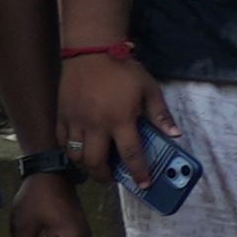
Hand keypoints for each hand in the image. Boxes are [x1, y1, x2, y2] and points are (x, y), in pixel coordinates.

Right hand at [61, 55, 157, 186]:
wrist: (91, 52)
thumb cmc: (124, 70)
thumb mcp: (149, 90)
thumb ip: (160, 115)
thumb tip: (175, 135)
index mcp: (120, 119)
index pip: (130, 154)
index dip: (138, 172)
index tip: (143, 184)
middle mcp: (96, 124)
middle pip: (96, 162)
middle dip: (104, 177)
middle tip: (112, 179)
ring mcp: (75, 120)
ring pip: (75, 155)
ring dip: (85, 167)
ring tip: (96, 168)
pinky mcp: (61, 115)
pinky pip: (61, 141)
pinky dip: (69, 151)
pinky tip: (79, 151)